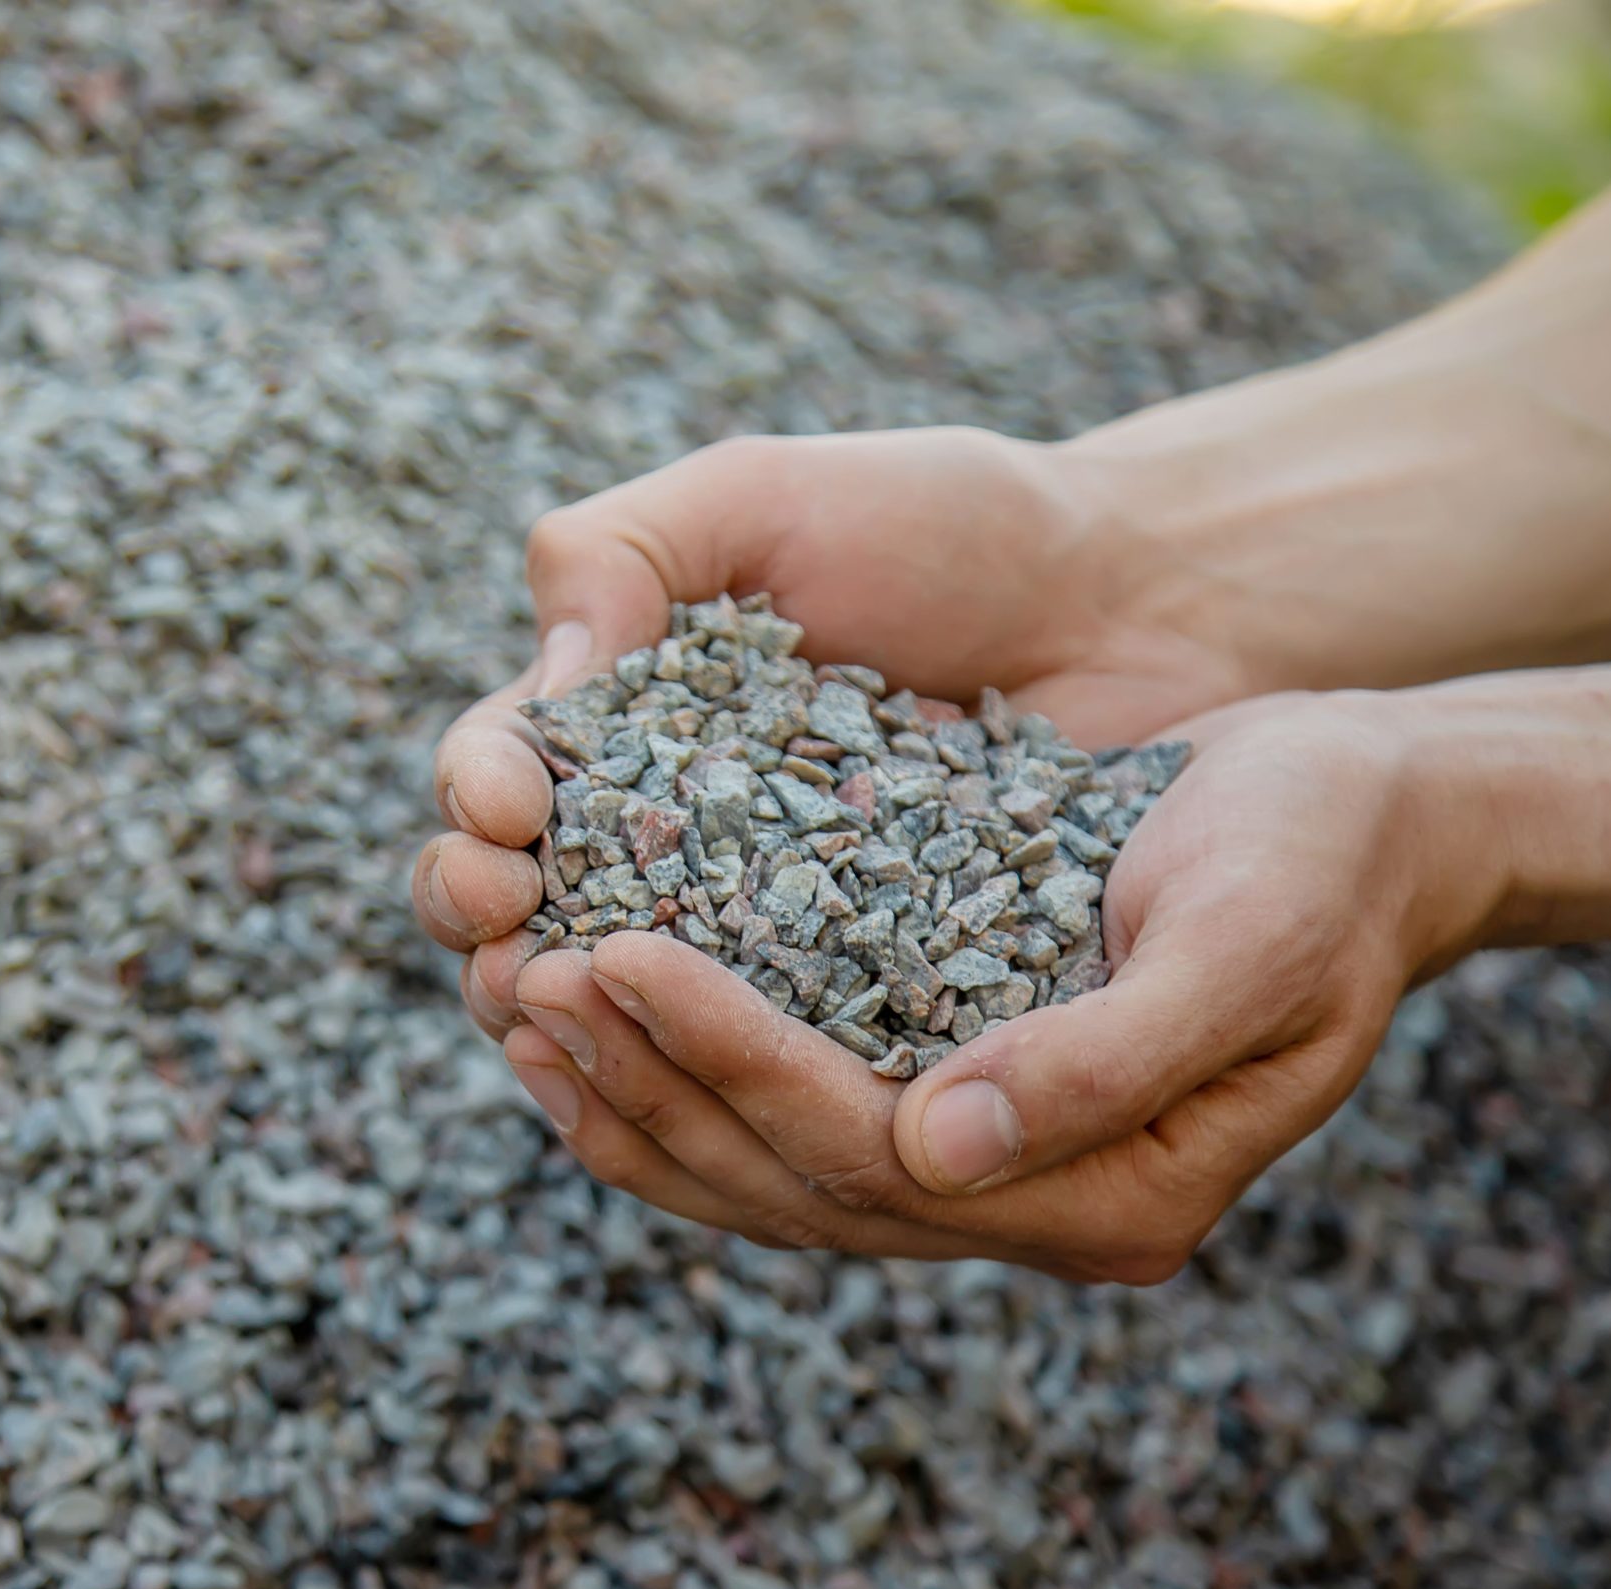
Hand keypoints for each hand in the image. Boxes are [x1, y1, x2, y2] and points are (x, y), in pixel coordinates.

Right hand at [415, 428, 1258, 1036]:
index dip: (475, 802)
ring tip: (570, 1004)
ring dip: (571, 1016)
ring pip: (617, 1003)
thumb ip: (619, 554)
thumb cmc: (944, 524)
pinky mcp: (851, 996)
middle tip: (514, 920)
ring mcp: (753, 928)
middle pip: (520, 906)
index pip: (493, 776)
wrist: (1135, 599)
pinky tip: (694, 1070)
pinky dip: (706, 1071)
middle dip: (485, 916)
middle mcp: (662, 835)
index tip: (513, 808)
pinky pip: (760, 1053)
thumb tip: (542, 691)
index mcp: (616, 721)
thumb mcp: (760, 495)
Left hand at [493, 690, 1493, 1282]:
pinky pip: (782, 1114)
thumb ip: (1102, 1059)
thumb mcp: (1245, 935)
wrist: (1370, 811)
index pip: (870, 1157)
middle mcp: (1035, 1205)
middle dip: (650, 1084)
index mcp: (1114, 1196)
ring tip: (520, 1000)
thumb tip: (933, 1153)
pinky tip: (591, 1013)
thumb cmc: (1321, 854)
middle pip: (794, 1182)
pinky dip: (679, 1071)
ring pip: (765, 1171)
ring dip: (636, 1092)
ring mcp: (985, 1165)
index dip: (731, 1063)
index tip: (614, 954)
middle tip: (528, 980)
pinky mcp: (946, 1094)